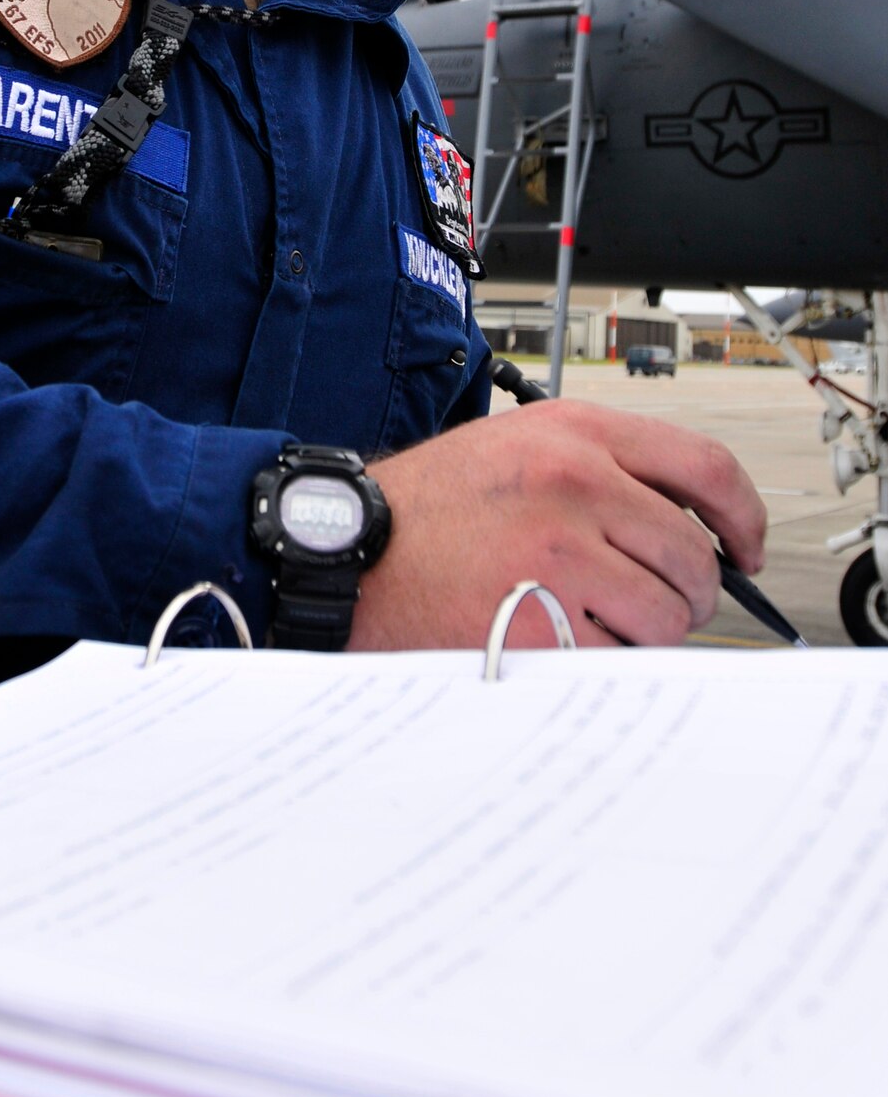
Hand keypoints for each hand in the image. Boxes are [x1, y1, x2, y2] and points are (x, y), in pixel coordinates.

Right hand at [349, 401, 765, 650]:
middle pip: (694, 555)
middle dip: (688, 592)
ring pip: (668, 613)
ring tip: (591, 621)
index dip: (744, 516)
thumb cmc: (430, 509)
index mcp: (575, 433)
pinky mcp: (540, 619)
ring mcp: (559, 552)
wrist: (351, 550)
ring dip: (645, 631)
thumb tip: (693, 526)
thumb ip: (603, 469)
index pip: (705, 468)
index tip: (746, 548)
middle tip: (653, 602)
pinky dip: (602, 662)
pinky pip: (620, 656)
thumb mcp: (517, 448)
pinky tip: (556, 639)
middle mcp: (574, 483)